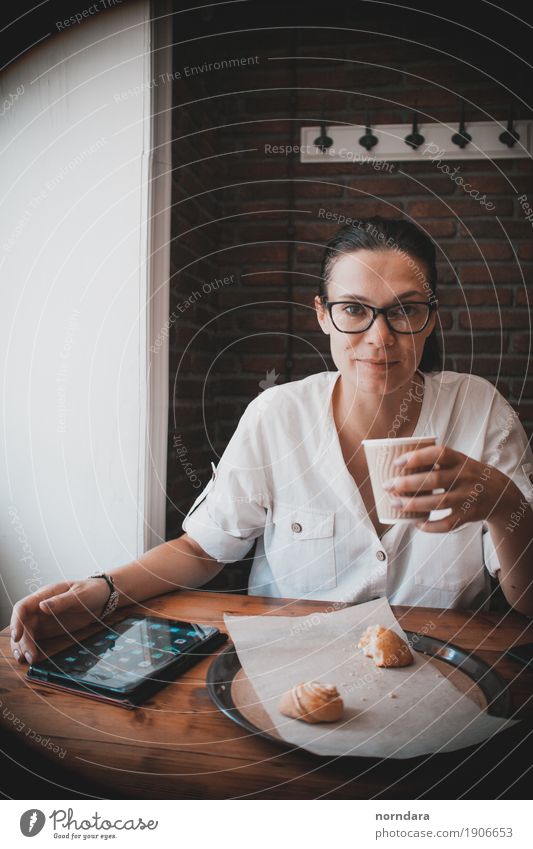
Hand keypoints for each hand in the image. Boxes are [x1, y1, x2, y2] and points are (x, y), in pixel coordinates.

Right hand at [9, 579, 110, 664]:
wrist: (103, 596)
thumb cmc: (91, 590)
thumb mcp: (79, 595)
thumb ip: (61, 601)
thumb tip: (42, 607)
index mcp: (45, 595)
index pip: (22, 608)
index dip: (16, 622)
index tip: (17, 636)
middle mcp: (40, 608)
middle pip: (23, 624)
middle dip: (21, 641)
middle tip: (26, 656)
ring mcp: (44, 619)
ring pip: (26, 633)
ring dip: (24, 647)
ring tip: (26, 660)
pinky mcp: (50, 629)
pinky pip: (36, 639)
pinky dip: (32, 648)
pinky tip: (32, 658)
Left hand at [382, 444, 508, 532]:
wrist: (500, 493)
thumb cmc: (468, 474)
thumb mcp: (458, 461)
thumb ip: (435, 460)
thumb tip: (398, 462)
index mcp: (460, 460)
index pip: (438, 454)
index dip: (416, 457)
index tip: (397, 463)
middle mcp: (465, 477)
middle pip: (433, 480)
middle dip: (407, 484)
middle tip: (388, 486)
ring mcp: (467, 498)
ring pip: (438, 503)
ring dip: (413, 505)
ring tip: (395, 504)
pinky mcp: (468, 515)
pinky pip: (447, 524)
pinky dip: (430, 526)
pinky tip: (416, 523)